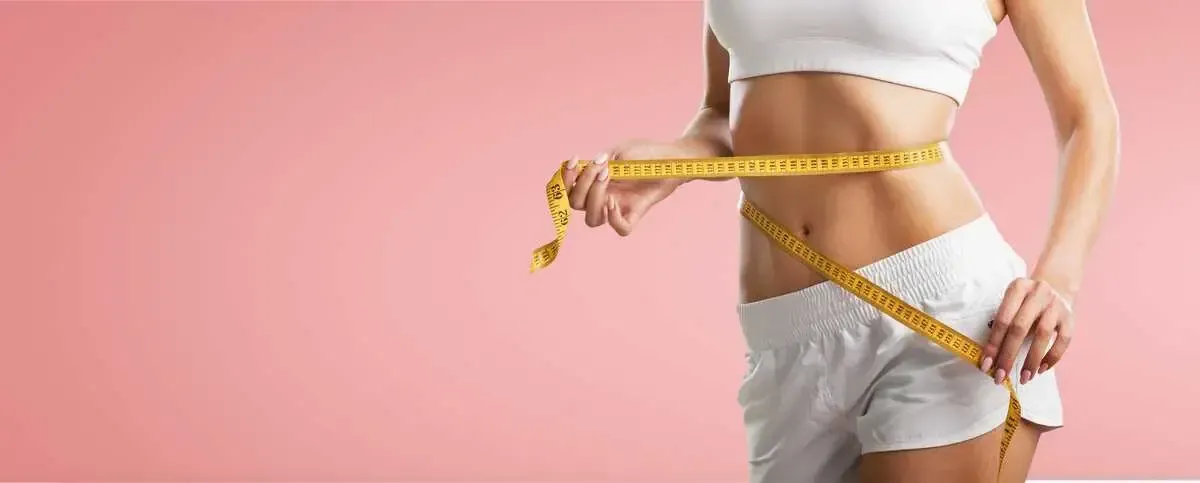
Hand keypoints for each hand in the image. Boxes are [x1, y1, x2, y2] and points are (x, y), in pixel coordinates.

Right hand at [562, 140, 698, 235]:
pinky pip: (621, 229)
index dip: (564, 180)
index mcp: (594, 183)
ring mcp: (618, 207)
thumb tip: (588, 173)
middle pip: (576, 205)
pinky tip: (615, 201)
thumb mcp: (620, 154)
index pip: (568, 190)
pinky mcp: (636, 213)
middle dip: (582, 185)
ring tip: (608, 177)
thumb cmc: (646, 154)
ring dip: (593, 198)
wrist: (673, 158)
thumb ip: (602, 165)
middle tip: (601, 167)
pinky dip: (614, 218)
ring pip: (592, 220)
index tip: (571, 162)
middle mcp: (602, 197)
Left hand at [980, 278, 1074, 384]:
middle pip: (1019, 327)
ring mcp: (1056, 304)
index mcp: (1018, 287)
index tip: (986, 366)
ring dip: (1031, 359)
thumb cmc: (1025, 302)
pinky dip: (1052, 357)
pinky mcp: (1070, 317)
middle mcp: (1038, 292)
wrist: (1057, 287)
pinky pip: (1063, 340)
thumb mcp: (1013, 303)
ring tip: (1024, 377)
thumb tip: (991, 357)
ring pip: (1042, 334)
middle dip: (1008, 355)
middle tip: (1001, 376)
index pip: (1002, 320)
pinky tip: (1041, 369)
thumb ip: (1003, 323)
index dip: (993, 344)